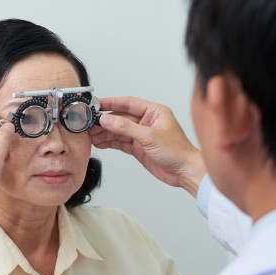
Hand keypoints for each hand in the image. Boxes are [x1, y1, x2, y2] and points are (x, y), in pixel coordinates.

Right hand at [90, 96, 205, 196]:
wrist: (185, 172)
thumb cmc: (177, 151)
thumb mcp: (149, 136)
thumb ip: (126, 127)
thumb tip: (107, 119)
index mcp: (154, 112)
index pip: (128, 103)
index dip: (112, 103)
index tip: (97, 104)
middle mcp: (147, 121)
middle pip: (121, 117)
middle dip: (105, 121)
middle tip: (90, 124)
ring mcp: (142, 135)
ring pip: (118, 131)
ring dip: (105, 133)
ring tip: (91, 136)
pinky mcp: (138, 148)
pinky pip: (120, 142)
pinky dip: (110, 142)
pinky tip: (100, 143)